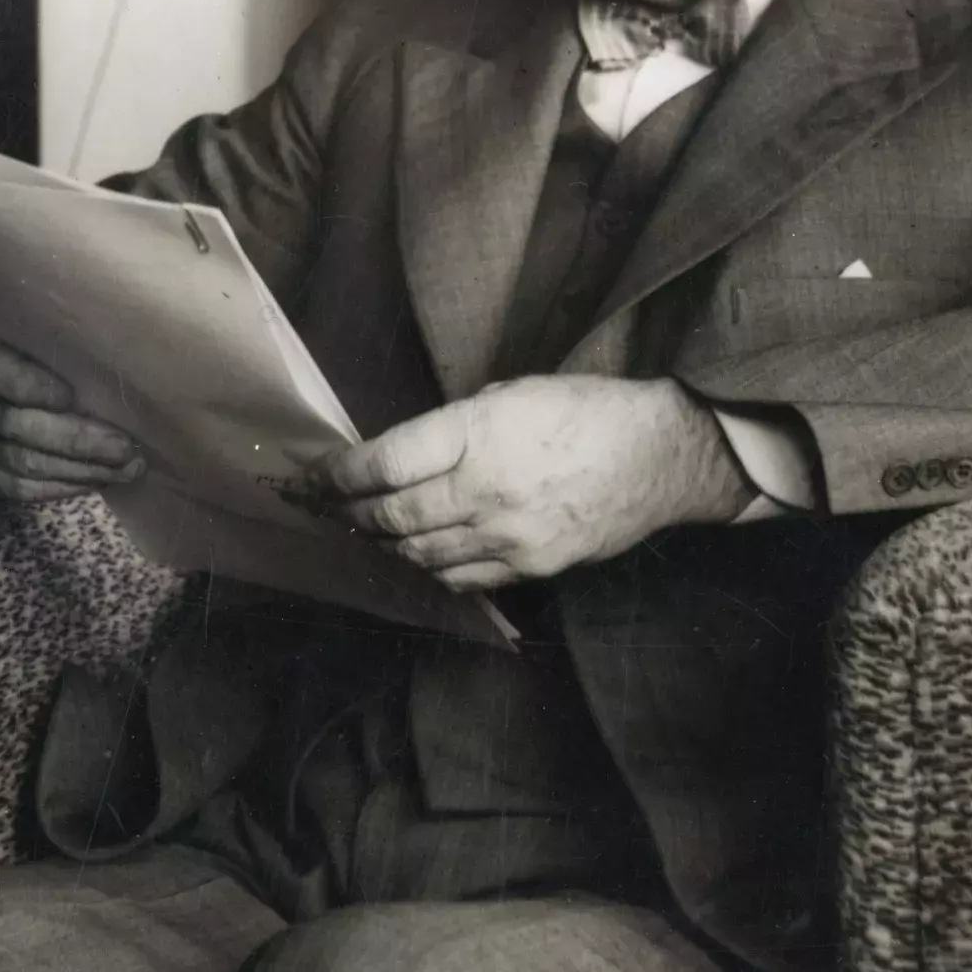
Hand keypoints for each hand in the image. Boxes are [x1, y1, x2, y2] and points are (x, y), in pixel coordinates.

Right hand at [0, 327, 145, 504]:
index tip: (70, 395)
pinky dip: (62, 487)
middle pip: (18, 426)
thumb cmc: (45, 352)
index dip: (30, 385)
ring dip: (80, 469)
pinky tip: (98, 480)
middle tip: (125, 448)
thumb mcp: (47, 336)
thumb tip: (116, 339)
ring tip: (126, 469)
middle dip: (77, 440)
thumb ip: (65, 339)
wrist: (9, 381)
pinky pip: (18, 489)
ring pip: (23, 463)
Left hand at [295, 376, 752, 591]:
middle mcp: (486, 490)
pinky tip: (415, 553)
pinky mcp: (531, 568)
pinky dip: (428, 566)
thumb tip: (401, 457)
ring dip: (383, 543)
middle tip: (322, 509)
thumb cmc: (586, 410)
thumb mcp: (511, 394)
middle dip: (347, 514)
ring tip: (362, 530)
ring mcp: (509, 537)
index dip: (336, 476)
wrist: (661, 456)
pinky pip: (461, 577)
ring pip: (419, 554)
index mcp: (479, 433)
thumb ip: (453, 429)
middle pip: (390, 517)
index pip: (382, 465)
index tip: (310, 477)